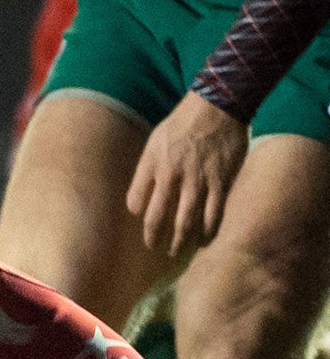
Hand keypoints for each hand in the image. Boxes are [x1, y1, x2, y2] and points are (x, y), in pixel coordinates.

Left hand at [126, 90, 248, 254]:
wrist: (217, 106)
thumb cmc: (182, 123)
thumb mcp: (154, 142)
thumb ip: (146, 170)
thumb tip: (137, 201)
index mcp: (153, 166)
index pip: (136, 202)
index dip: (137, 217)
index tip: (141, 227)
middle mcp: (173, 176)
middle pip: (158, 218)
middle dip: (155, 239)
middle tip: (155, 250)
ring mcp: (198, 181)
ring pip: (186, 221)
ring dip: (181, 242)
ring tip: (177, 252)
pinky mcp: (222, 182)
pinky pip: (214, 214)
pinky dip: (209, 232)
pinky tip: (205, 241)